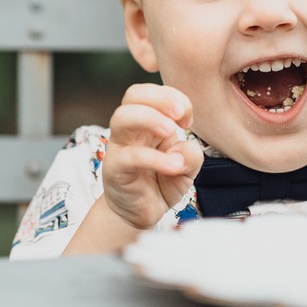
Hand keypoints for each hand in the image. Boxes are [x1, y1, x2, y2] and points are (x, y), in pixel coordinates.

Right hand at [101, 84, 204, 230]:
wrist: (139, 214)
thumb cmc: (162, 183)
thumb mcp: (187, 167)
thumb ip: (191, 154)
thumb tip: (182, 147)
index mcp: (147, 120)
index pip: (152, 92)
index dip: (174, 97)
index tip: (188, 120)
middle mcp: (131, 129)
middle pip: (133, 94)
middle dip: (161, 98)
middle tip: (181, 117)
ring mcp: (119, 147)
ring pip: (123, 117)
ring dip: (151, 118)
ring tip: (171, 132)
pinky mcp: (115, 168)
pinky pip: (130, 156)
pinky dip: (155, 158)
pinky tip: (174, 166)